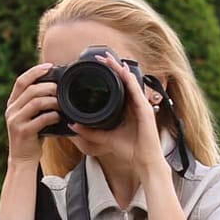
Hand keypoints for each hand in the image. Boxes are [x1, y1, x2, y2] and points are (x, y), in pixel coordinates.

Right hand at [4, 64, 58, 165]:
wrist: (22, 159)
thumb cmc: (31, 136)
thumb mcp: (29, 116)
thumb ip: (35, 102)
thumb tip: (54, 86)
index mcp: (12, 103)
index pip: (21, 81)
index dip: (35, 71)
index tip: (49, 66)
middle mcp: (11, 110)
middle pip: (31, 90)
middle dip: (49, 86)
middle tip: (60, 89)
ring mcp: (16, 121)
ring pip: (36, 102)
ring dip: (53, 101)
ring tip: (62, 104)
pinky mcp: (23, 131)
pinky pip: (41, 119)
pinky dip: (53, 116)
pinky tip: (59, 117)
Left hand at [100, 53, 166, 177]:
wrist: (144, 162)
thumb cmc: (130, 151)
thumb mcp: (105, 138)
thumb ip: (90, 131)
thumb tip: (73, 125)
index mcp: (127, 110)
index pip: (119, 88)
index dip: (110, 76)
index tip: (98, 66)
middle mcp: (135, 105)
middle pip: (124, 81)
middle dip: (113, 68)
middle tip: (102, 56)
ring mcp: (142, 106)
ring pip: (130, 83)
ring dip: (120, 70)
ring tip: (110, 59)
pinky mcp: (146, 110)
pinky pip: (137, 91)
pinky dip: (130, 80)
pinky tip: (123, 71)